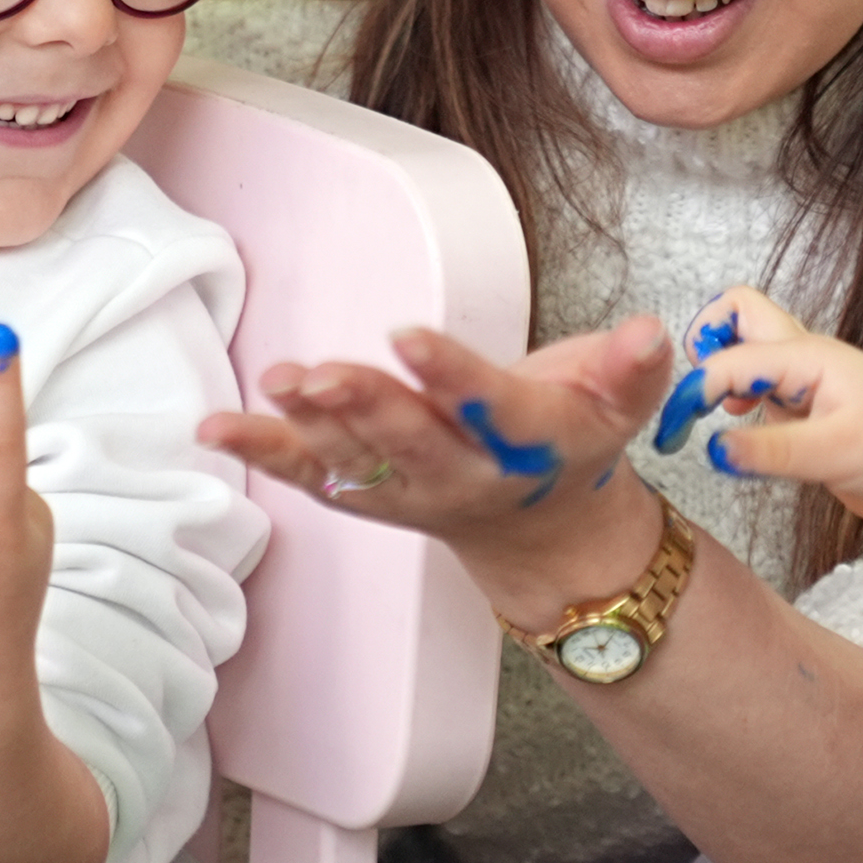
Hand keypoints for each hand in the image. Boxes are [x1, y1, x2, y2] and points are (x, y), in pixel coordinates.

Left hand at [198, 316, 679, 622]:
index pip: (487, 407)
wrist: (546, 531)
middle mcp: (461, 474)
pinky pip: (308, 475)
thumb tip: (648, 331)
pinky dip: (261, 451)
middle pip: (410, 441)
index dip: (450, 375)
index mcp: (525, 440)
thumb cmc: (572, 439)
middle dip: (365, 407)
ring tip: (278, 381)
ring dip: (310, 424)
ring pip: (355, 459)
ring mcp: (407, 490)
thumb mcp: (620, 403)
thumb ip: (630, 367)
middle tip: (322, 375)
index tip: (409, 337)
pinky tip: (214, 428)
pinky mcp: (366, 493)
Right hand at [673, 287, 862, 618]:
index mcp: (811, 356)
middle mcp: (805, 361)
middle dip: (707, 339)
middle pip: (742, 315)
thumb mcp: (835, 453)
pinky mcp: (806, 419)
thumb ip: (771, 451)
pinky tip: (741, 435)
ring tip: (712, 416)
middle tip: (694, 392)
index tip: (676, 429)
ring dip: (722, 374)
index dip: (698, 388)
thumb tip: (713, 450)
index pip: (734, 357)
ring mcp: (806, 387)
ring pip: (749, 355)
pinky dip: (738, 405)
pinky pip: (760, 397)